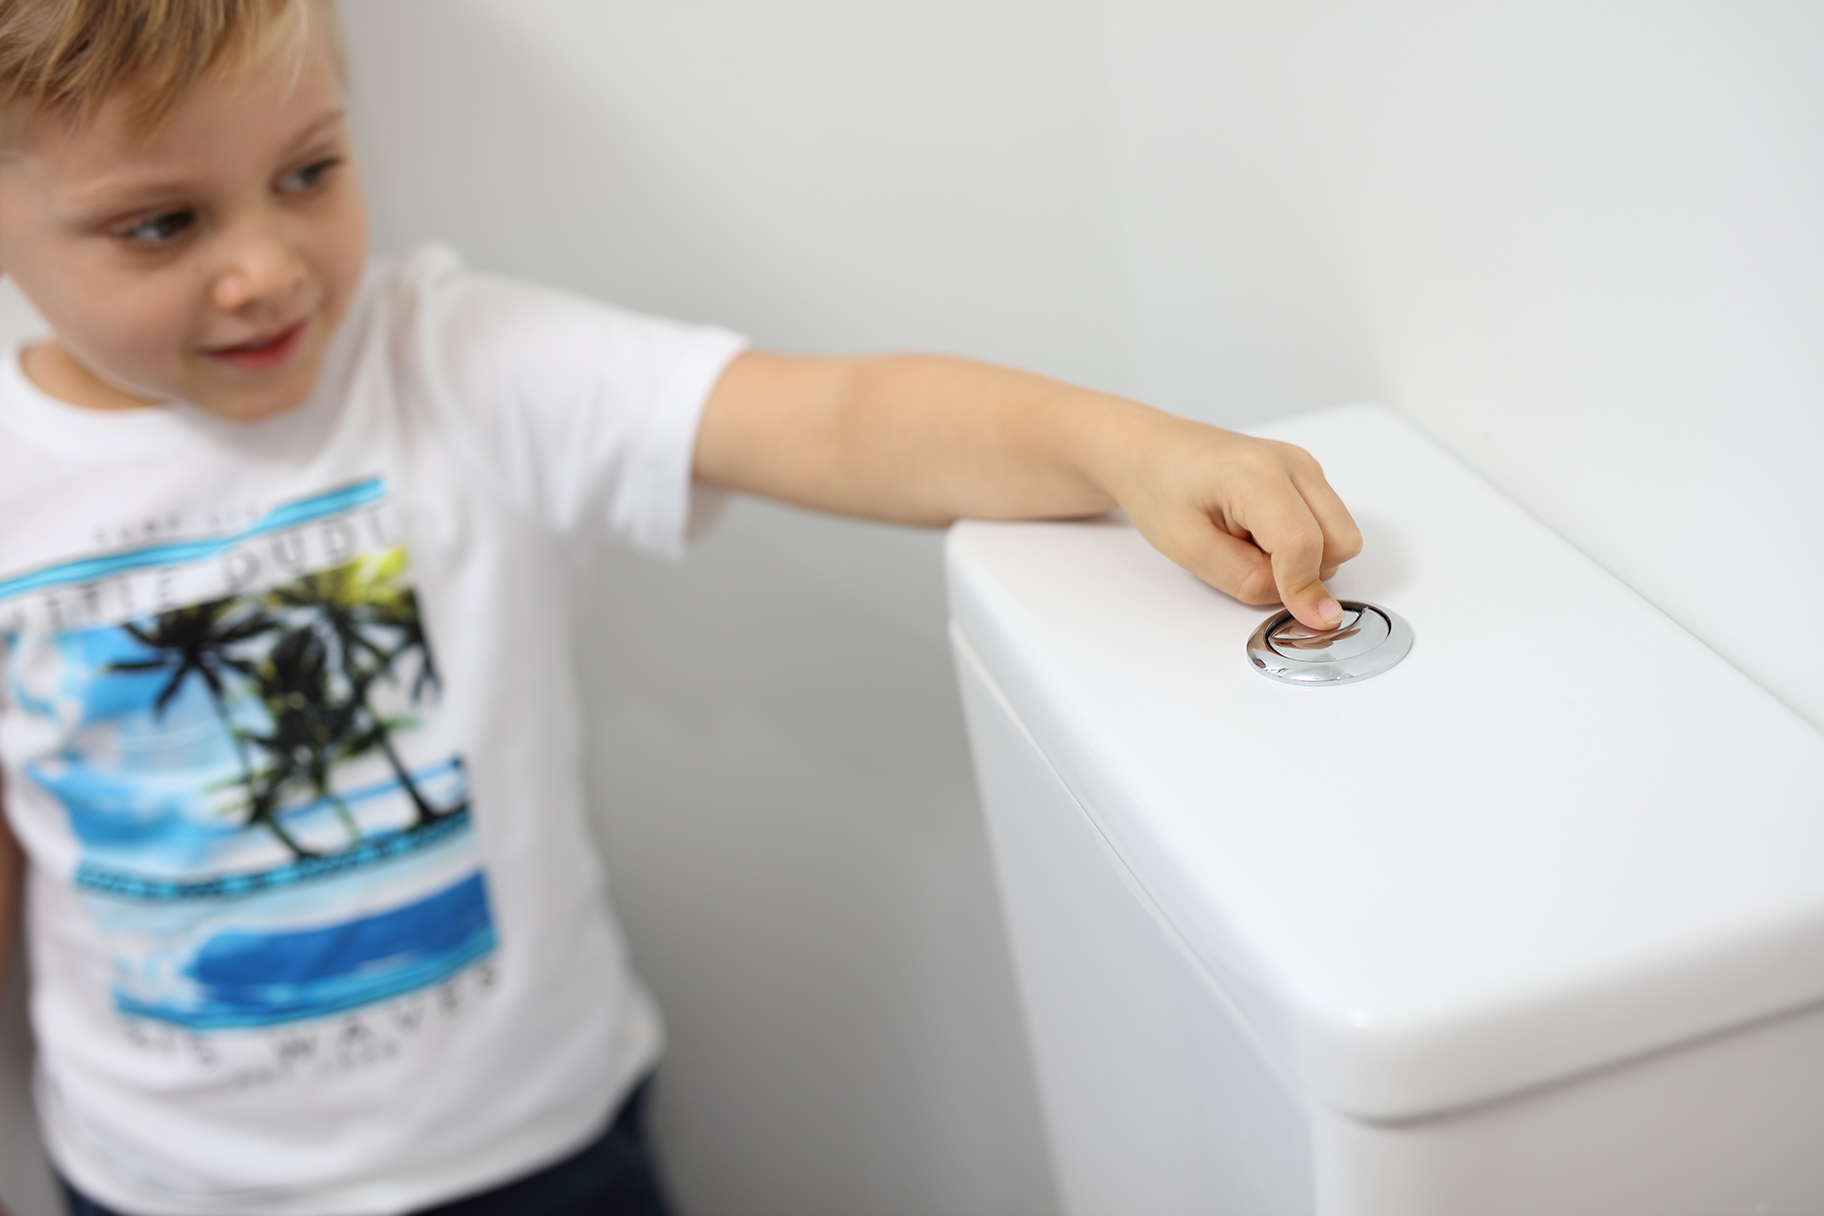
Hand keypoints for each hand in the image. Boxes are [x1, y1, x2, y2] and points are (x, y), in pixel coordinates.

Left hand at [1093, 413, 1361, 630]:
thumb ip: (1248, 581)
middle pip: (1340, 543)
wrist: (1152, 451)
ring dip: (1306, 558)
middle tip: (1249, 561)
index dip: (1304, 589)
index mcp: (1255, 473)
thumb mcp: (1189, 549)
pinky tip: (1261, 531)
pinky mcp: (1307, 476)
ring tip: (1251, 542)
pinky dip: (1303, 542)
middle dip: (1306, 571)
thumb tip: (1302, 603)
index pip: (1302, 543)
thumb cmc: (1160, 489)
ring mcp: (1304, 466)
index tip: (1310, 622)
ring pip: (1341, 536)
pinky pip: (1328, 526)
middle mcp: (1291, 463)